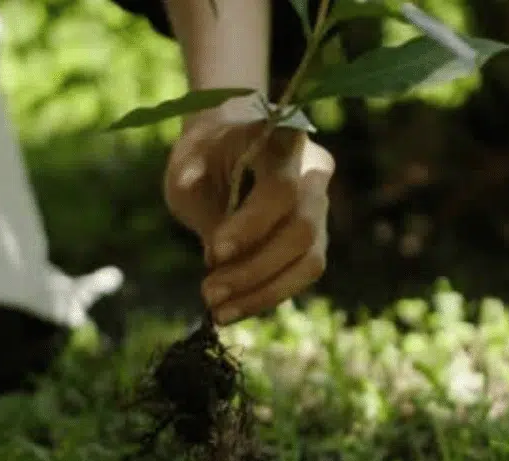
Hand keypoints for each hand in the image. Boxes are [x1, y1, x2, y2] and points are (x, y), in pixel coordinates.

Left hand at [164, 113, 334, 325]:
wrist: (229, 142)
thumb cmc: (205, 154)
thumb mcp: (187, 167)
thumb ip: (200, 202)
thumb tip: (216, 258)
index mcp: (282, 142)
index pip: (280, 188)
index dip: (252, 226)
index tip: (214, 254)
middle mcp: (313, 172)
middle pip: (302, 230)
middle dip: (254, 269)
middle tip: (208, 293)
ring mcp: (320, 205)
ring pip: (310, 259)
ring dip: (263, 292)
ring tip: (218, 311)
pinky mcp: (316, 236)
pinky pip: (303, 272)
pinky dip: (268, 294)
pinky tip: (232, 309)